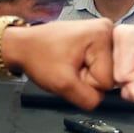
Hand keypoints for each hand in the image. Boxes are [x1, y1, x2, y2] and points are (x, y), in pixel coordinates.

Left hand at [0, 18, 114, 109]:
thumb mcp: (63, 84)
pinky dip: (86, 69)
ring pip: (104, 73)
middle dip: (88, 79)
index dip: (88, 83)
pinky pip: (99, 66)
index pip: (108, 80)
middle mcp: (108, 30)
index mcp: (103, 35)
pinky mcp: (97, 40)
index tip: (71, 72)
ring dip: (86, 75)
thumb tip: (102, 102)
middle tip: (69, 68)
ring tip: (70, 64)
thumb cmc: (38, 56)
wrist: (23, 46)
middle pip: (109, 75)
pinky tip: (73, 61)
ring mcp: (103, 34)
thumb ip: (88, 98)